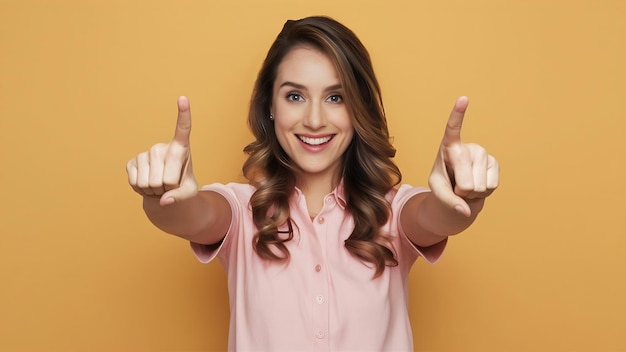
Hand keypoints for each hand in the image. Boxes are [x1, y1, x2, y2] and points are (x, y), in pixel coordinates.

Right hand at [126, 96, 197, 205]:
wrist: (164, 189)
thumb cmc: (181, 186)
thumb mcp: (189, 193)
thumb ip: (181, 197)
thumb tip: (165, 201)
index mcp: (181, 148)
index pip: (183, 128)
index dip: (183, 114)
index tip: (183, 98)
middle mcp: (162, 147)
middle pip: (163, 179)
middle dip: (167, 189)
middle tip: (168, 185)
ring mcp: (145, 153)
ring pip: (149, 183)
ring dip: (154, 191)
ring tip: (158, 185)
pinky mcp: (131, 162)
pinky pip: (135, 183)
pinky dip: (142, 191)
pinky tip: (147, 185)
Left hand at [428, 96, 498, 216]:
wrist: (459, 186)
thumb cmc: (444, 182)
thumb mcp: (437, 190)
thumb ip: (447, 202)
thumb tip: (465, 212)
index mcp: (448, 146)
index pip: (452, 128)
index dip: (458, 114)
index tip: (464, 98)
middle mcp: (467, 146)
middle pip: (465, 182)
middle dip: (460, 191)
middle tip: (456, 184)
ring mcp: (483, 153)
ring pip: (479, 187)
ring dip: (472, 192)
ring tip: (466, 183)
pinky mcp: (495, 162)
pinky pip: (491, 186)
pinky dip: (483, 192)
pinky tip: (478, 183)